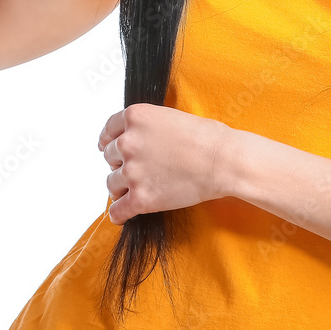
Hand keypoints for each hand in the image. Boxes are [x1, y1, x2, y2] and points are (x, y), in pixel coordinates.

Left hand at [98, 103, 234, 225]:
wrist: (222, 160)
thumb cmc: (205, 137)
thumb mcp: (168, 116)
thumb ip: (146, 126)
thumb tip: (134, 140)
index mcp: (135, 117)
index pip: (108, 131)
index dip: (110, 141)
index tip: (110, 147)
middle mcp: (128, 142)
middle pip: (109, 157)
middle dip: (122, 163)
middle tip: (140, 168)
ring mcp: (132, 171)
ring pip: (111, 183)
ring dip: (121, 187)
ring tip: (139, 188)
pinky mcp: (141, 198)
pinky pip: (117, 211)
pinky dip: (120, 213)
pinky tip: (125, 213)